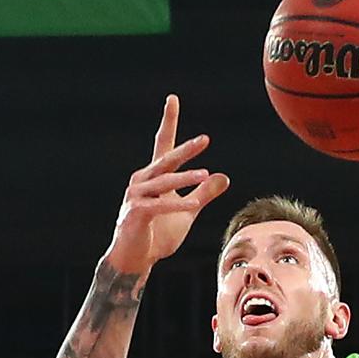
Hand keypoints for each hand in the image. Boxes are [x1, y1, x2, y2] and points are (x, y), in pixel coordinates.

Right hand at [108, 95, 229, 272]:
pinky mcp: (136, 213)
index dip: (168, 122)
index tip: (173, 99)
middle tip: (204, 139)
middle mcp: (142, 181)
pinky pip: (159, 206)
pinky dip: (177, 204)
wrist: (135, 258)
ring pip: (164, 183)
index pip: (162, 144)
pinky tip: (195, 203)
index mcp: (154, 177)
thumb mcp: (187, 212)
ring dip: (185, 179)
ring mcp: (136, 196)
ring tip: (205, 174)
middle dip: (185, 150)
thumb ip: (204, 194)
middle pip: (166, 160)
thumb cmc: (158, 234)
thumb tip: (223, 176)